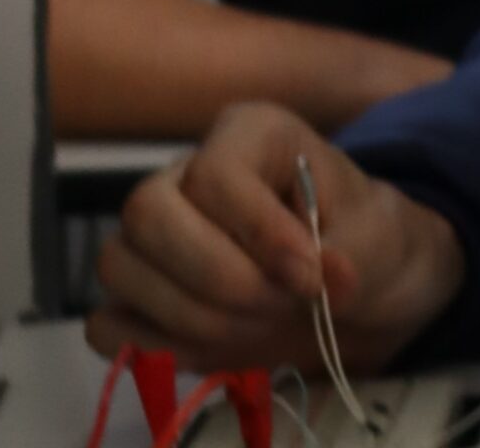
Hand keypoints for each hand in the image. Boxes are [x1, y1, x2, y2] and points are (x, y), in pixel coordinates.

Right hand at [88, 100, 466, 373]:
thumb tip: (315, 279)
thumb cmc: (361, 240)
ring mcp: (154, 235)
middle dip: (215, 276)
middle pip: (147, 211)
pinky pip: (107, 322)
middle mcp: (187, 173)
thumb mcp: (372, 237)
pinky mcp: (138, 295)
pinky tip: (215, 346)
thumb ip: (343, 255)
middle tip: (278, 306)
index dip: (258, 233)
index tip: (309, 278)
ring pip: (119, 264)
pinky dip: (154, 344)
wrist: (351, 285)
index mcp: (249, 133)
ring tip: (259, 326)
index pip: (214, 173)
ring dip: (190, 314)